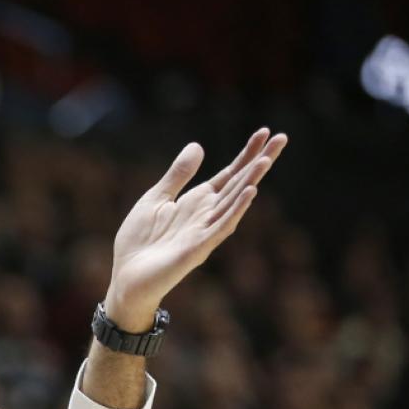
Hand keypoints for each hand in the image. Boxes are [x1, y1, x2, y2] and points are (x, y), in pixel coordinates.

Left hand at [105, 129, 287, 329]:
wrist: (126, 276)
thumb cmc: (140, 241)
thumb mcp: (156, 199)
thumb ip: (178, 175)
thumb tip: (198, 145)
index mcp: (197, 202)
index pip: (229, 174)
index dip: (246, 154)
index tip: (264, 132)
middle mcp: (206, 214)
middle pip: (238, 183)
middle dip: (259, 161)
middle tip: (282, 137)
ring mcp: (205, 231)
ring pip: (234, 202)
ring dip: (250, 181)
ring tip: (266, 160)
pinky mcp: (198, 247)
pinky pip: (222, 226)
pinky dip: (236, 209)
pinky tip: (250, 192)